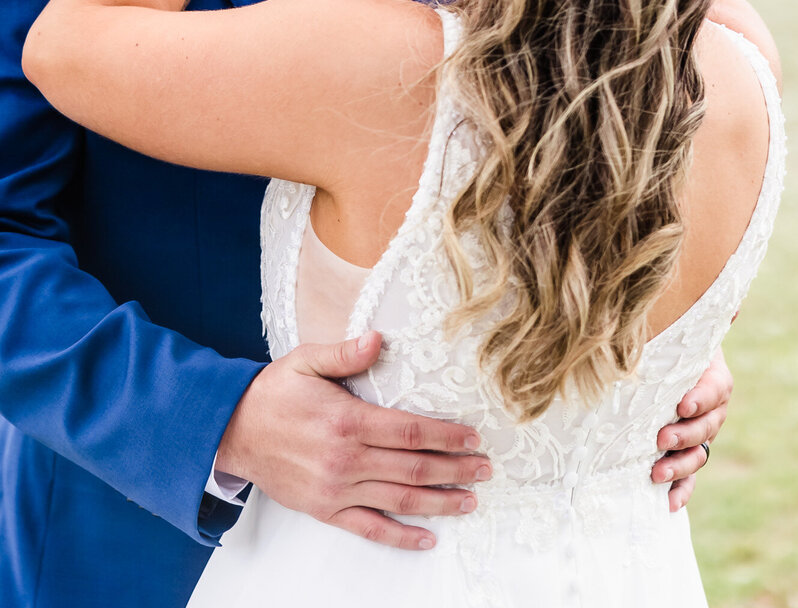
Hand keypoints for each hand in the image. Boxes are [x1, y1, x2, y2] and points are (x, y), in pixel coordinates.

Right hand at [217, 330, 491, 550]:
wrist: (233, 432)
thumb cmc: (273, 393)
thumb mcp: (306, 361)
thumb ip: (344, 352)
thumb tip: (378, 339)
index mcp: (347, 421)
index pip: (410, 431)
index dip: (446, 436)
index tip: (472, 437)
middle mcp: (346, 460)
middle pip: (414, 468)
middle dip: (454, 469)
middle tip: (485, 469)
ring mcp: (337, 489)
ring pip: (399, 501)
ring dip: (439, 503)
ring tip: (469, 500)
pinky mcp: (326, 510)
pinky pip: (369, 528)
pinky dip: (401, 537)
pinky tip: (427, 538)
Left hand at [651, 348, 732, 509]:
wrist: (664, 363)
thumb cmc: (666, 344)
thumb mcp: (670, 335)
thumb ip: (671, 333)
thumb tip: (701, 314)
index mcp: (714, 379)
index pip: (715, 390)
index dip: (701, 399)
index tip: (683, 405)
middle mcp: (711, 411)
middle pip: (706, 427)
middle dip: (684, 435)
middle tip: (661, 439)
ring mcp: (700, 436)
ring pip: (697, 455)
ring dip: (679, 467)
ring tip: (656, 473)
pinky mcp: (686, 454)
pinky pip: (689, 478)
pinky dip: (681, 492)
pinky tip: (668, 503)